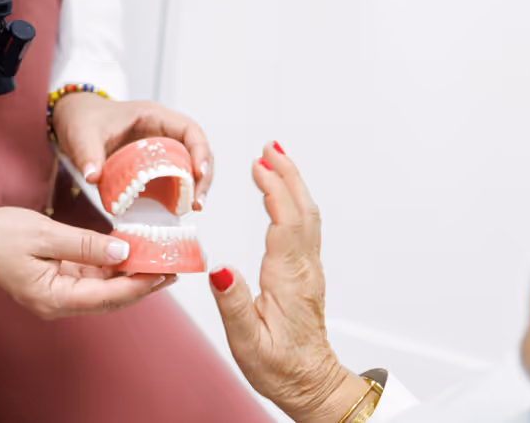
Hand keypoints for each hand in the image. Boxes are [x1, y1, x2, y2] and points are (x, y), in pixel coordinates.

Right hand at [0, 207, 169, 318]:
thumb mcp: (44, 235)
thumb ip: (85, 245)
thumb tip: (124, 251)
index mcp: (52, 298)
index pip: (107, 297)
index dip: (139, 285)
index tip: (165, 272)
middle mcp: (58, 303)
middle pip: (110, 297)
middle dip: (142, 283)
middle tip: (174, 267)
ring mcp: (58, 293)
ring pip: (103, 288)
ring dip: (130, 274)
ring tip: (160, 258)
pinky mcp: (58, 280)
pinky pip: (92, 277)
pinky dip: (112, 265)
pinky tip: (131, 252)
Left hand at [51, 95, 214, 208]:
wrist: (71, 119)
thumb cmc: (81, 118)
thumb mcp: (82, 134)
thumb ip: (87, 154)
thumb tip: (93, 178)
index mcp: (152, 116)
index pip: (190, 130)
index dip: (200, 151)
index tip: (198, 173)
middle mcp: (161, 132)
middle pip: (195, 151)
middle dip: (201, 177)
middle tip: (197, 202)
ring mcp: (157, 150)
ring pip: (187, 167)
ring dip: (192, 188)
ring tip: (191, 209)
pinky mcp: (149, 167)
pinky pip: (170, 180)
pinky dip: (175, 195)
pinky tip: (173, 211)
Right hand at [208, 144, 370, 422]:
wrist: (310, 384)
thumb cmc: (279, 367)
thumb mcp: (246, 341)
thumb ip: (232, 302)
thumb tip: (219, 267)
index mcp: (287, 278)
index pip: (285, 222)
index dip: (275, 189)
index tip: (259, 165)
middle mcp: (303, 268)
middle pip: (302, 209)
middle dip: (287, 173)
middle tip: (270, 146)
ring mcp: (308, 268)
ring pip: (307, 215)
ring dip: (293, 182)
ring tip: (275, 157)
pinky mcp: (306, 272)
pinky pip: (305, 225)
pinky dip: (294, 200)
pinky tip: (283, 193)